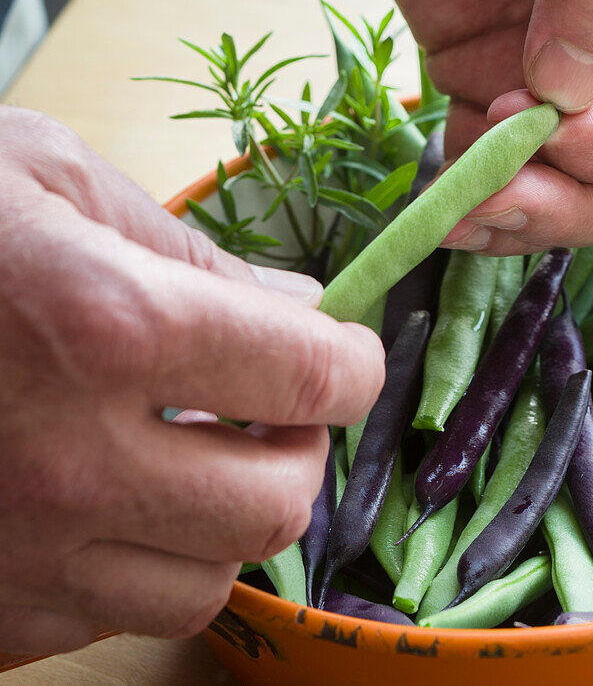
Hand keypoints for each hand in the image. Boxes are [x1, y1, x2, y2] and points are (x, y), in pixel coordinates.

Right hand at [0, 108, 384, 654]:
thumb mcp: (45, 181)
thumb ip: (192, 251)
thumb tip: (297, 305)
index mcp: (110, 329)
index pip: (314, 379)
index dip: (350, 363)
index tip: (341, 354)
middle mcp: (70, 464)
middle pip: (277, 503)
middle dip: (296, 449)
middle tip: (267, 408)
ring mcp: (13, 556)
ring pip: (205, 583)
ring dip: (221, 520)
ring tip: (183, 459)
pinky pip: (106, 619)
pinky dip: (130, 564)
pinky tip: (94, 501)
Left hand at [373, 0, 592, 253]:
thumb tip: (567, 91)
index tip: (555, 126)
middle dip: (567, 203)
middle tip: (495, 195)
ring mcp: (565, 87)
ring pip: (566, 193)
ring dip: (516, 216)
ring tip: (460, 214)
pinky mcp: (491, 86)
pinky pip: (495, 168)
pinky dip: (469, 192)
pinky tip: (442, 194)